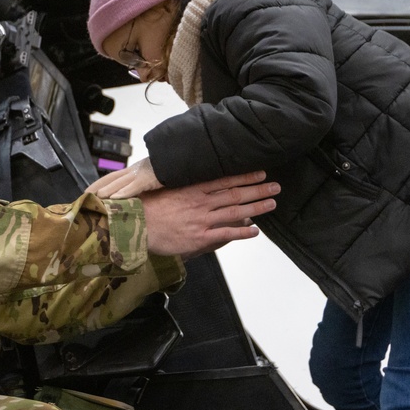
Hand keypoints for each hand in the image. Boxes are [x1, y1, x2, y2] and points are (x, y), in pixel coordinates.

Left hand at [86, 157, 162, 198]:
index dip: (100, 183)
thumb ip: (143, 183)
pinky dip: (125, 191)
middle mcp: (134, 170)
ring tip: (96, 197)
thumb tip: (134, 195)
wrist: (179, 158)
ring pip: (120, 182)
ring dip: (107, 189)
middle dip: (97, 186)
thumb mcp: (152, 176)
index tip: (89, 191)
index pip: (113, 176)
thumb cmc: (168, 168)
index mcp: (134, 170)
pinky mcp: (149, 177)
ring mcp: (141, 173)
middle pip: (112, 178)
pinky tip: (115, 197)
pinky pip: (135, 185)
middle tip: (85, 196)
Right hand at [139, 171, 279, 258]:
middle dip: (258, 189)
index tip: (260, 172)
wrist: (134, 226)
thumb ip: (180, 185)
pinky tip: (255, 230)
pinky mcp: (199, 238)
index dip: (244, 176)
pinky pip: (226, 234)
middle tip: (275, 186)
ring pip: (235, 212)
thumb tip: (193, 180)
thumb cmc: (145, 206)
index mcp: (192, 189)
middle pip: (235, 194)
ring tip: (272, 203)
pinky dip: (242, 232)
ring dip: (257, 207)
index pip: (224, 180)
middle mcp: (201, 203)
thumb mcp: (163, 188)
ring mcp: (202, 220)